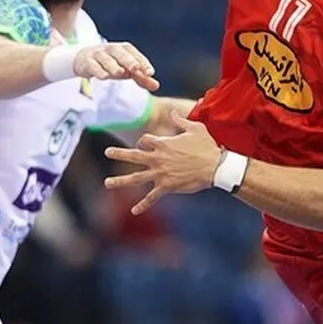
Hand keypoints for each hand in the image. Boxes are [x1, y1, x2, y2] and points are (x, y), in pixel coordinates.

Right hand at [72, 42, 159, 90]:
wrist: (83, 61)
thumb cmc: (110, 64)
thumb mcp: (126, 71)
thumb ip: (141, 78)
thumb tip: (156, 86)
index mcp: (122, 49)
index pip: (133, 53)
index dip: (142, 61)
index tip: (150, 73)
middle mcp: (110, 49)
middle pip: (119, 52)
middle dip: (128, 59)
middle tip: (136, 68)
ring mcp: (97, 54)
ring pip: (105, 58)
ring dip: (113, 65)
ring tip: (120, 73)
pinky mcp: (86, 62)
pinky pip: (92, 65)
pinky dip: (98, 70)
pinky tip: (104, 77)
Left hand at [104, 111, 219, 213]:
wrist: (215, 167)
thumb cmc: (206, 146)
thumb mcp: (195, 128)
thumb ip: (180, 119)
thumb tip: (172, 112)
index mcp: (163, 143)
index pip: (145, 140)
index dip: (143, 142)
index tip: (144, 144)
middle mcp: (158, 158)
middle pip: (133, 156)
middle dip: (119, 154)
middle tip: (107, 152)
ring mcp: (160, 174)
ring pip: (136, 178)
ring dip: (120, 181)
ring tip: (107, 183)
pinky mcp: (167, 187)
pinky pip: (152, 197)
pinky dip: (143, 204)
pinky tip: (133, 211)